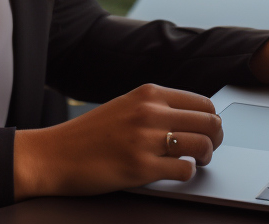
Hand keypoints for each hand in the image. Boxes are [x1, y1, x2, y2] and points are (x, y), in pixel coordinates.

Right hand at [13, 83, 222, 199]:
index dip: (211, 121)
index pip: (203, 102)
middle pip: (209, 122)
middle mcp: (150, 112)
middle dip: (214, 139)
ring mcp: (146, 139)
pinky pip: (185, 170)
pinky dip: (186, 174)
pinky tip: (174, 172)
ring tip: (194, 162)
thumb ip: (156, 107)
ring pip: (203, 145)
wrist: (54, 154)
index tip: (206, 132)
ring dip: (205, 157)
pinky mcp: (141, 167)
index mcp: (148, 94)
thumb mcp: (125, 106)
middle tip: (207, 150)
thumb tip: (192, 117)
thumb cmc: (88, 134)